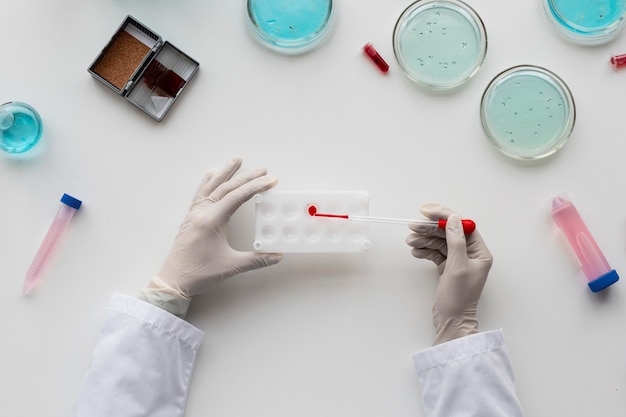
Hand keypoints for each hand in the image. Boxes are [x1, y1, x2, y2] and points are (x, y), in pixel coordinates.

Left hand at [140, 158, 282, 316]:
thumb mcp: (231, 267)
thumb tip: (277, 255)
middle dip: (246, 177)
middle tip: (262, 170)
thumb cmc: (199, 273)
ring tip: (236, 160)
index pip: (237, 197)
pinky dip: (208, 181)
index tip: (270, 181)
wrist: (173, 280)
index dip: (256, 187)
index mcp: (211, 221)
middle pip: (226, 188)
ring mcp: (194, 213)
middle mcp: (202, 213)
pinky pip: (201, 193)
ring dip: (225, 172)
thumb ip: (256, 260)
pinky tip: (212, 174)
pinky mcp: (191, 218)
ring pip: (211, 186)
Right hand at [406, 204, 492, 344]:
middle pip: (449, 233)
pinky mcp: (448, 268)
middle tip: (413, 226)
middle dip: (430, 229)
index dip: (445, 216)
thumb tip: (453, 219)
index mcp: (480, 252)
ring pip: (440, 242)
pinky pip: (435, 253)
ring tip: (410, 241)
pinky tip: (416, 251)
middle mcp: (471, 255)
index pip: (462, 226)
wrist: (452, 321)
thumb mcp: (457, 266)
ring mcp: (458, 261)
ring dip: (424, 240)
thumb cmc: (459, 298)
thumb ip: (456, 240)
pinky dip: (425, 250)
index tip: (428, 212)